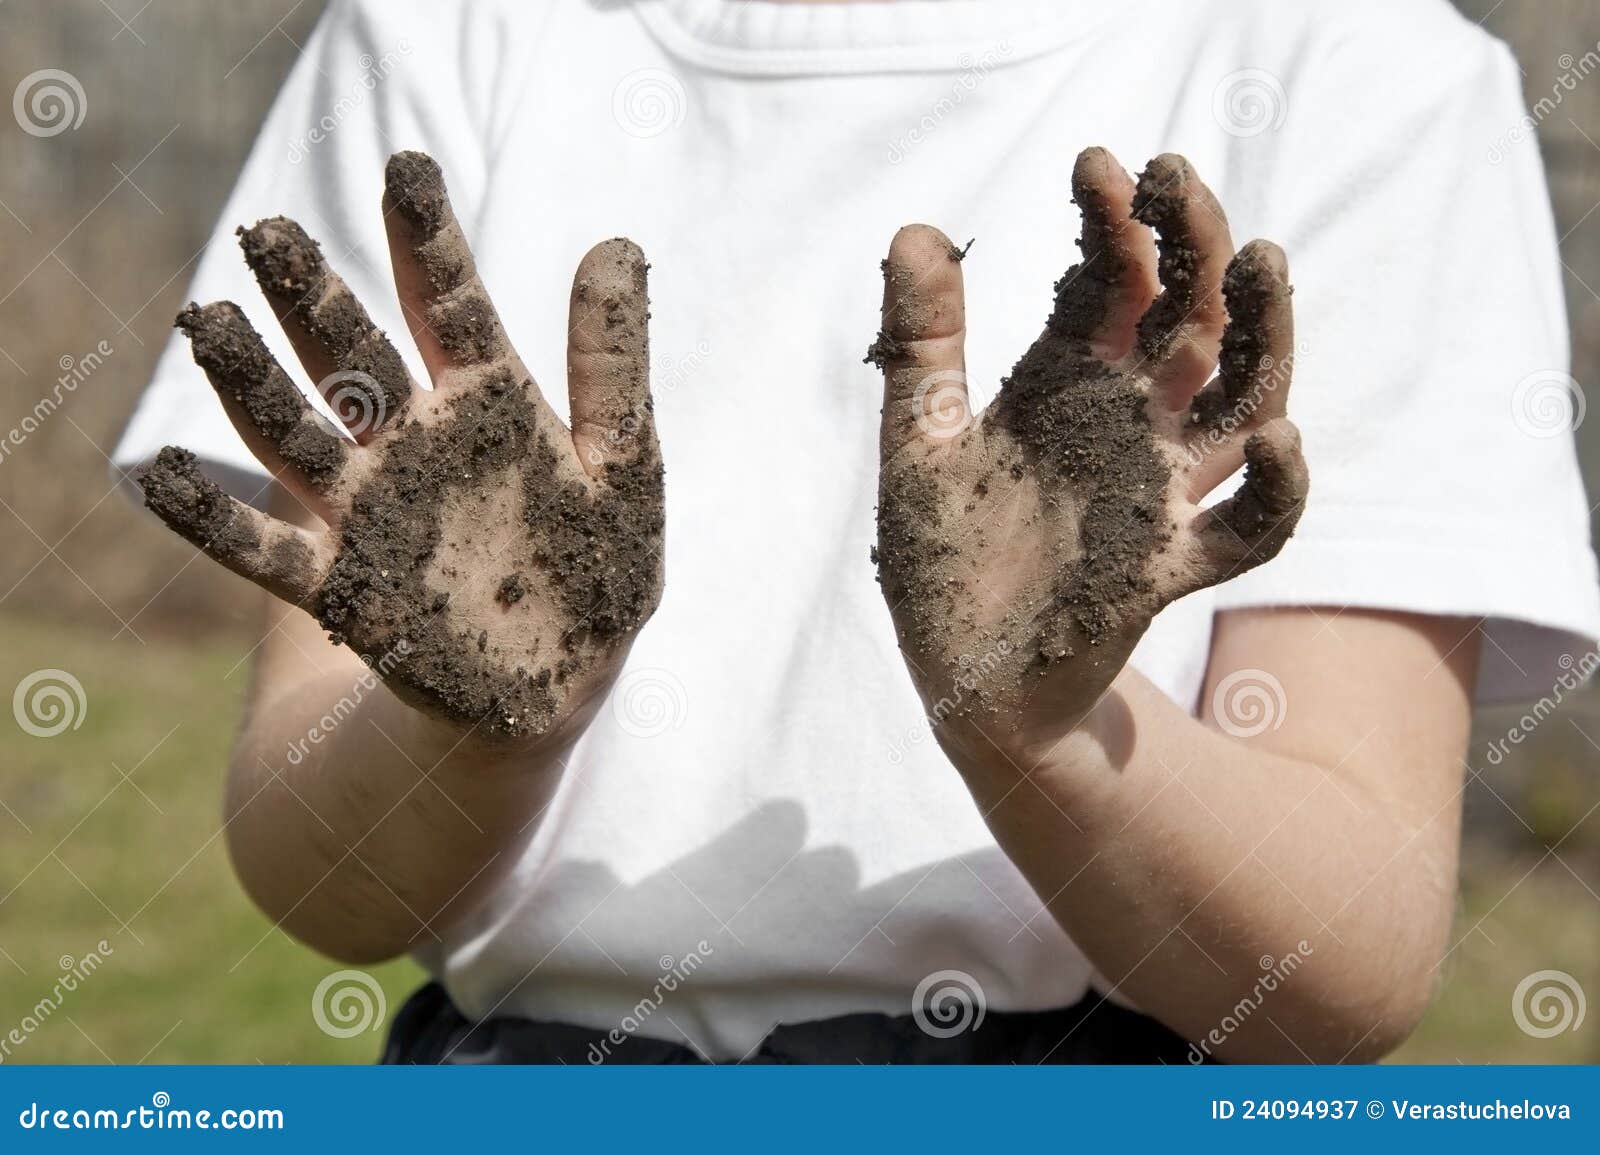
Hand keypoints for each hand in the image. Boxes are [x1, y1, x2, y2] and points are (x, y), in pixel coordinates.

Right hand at [139, 152, 662, 750]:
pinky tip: (158, 473)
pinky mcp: (341, 586)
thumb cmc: (598, 572)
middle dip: (313, 295)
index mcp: (490, 402)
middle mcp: (416, 442)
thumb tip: (616, 242)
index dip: (428, 239)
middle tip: (268, 230)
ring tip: (210, 319)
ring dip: (251, 381)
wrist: (559, 685)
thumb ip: (611, 363)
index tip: (407, 166)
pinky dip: (210, 517)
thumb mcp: (625, 464)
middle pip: (352, 353)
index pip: (450, 302)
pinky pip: (262, 550)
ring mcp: (371, 509)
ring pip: (297, 432)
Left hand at [869, 148, 1307, 766]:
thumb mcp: (919, 446)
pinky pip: (1252, 528)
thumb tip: (915, 229)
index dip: (1113, 223)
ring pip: (1241, 400)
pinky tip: (1273, 437)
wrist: (963, 680)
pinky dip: (1276, 487)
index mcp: (1066, 386)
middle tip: (1178, 179)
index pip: (1111, 284)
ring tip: (1262, 259)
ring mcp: (1160, 492)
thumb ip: (921, 347)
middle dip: (1192, 246)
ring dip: (1262, 333)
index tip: (1098, 164)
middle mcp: (1125, 426)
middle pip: (1189, 319)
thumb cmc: (942, 562)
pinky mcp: (1173, 567)